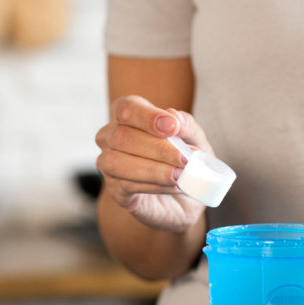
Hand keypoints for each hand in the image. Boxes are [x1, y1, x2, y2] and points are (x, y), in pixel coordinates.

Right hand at [95, 95, 212, 232]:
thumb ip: (187, 126)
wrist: (186, 195)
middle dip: (158, 149)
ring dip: (155, 170)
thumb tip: (174, 116)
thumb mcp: (195, 139)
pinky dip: (155, 186)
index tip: (173, 127)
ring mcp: (108, 164)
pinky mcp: (115, 191)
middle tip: (185, 159)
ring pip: (118, 163)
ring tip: (181, 175)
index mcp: (127, 116)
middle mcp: (110, 137)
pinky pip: (127, 186)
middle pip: (122, 137)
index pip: (127, 108)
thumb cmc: (184, 159)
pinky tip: (175, 186)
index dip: (148, 117)